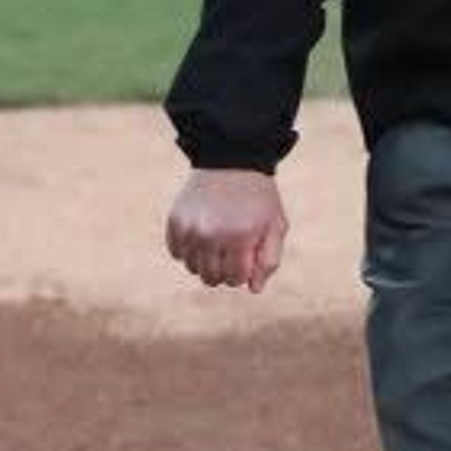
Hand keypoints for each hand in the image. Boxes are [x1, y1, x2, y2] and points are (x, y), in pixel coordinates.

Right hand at [165, 169, 288, 292]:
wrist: (231, 161)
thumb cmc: (258, 199)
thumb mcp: (275, 226)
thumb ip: (268, 261)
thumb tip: (253, 289)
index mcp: (239, 237)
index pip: (236, 278)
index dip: (244, 273)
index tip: (247, 258)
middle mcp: (211, 234)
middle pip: (211, 278)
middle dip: (225, 272)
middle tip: (232, 253)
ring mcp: (189, 228)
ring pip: (192, 268)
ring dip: (205, 263)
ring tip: (218, 243)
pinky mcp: (175, 220)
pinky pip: (176, 253)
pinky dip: (188, 251)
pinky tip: (201, 236)